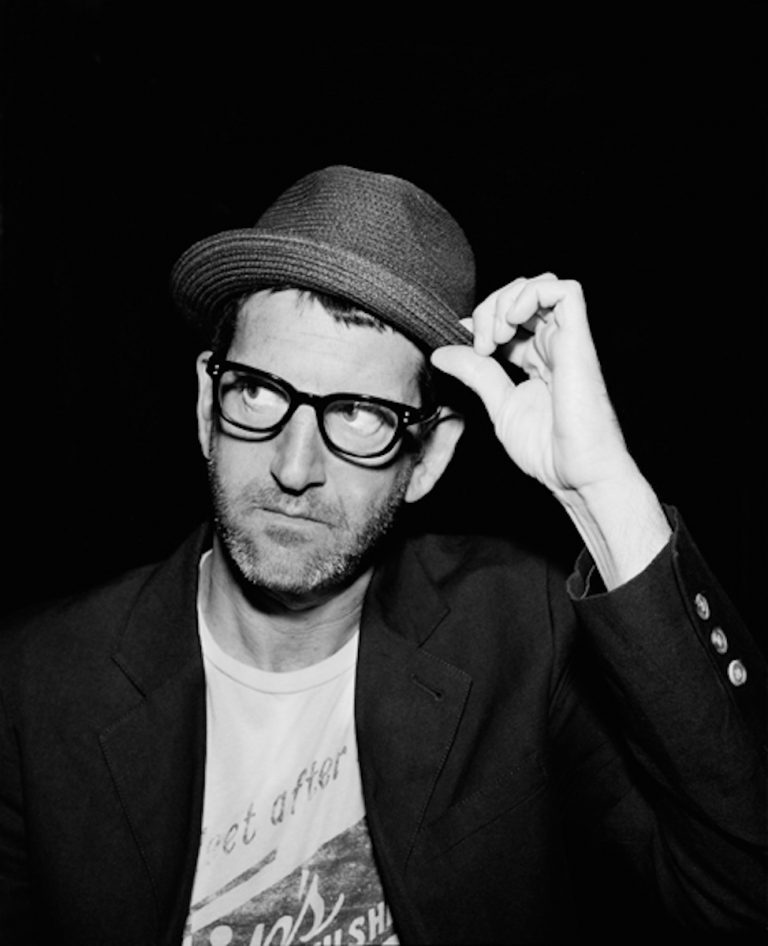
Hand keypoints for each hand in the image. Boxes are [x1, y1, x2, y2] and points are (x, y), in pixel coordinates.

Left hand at [432, 274, 670, 587]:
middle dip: (490, 308)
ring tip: (494, 338)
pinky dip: (531, 295)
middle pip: (522, 294)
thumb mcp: (499, 404)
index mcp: (538, 359)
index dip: (481, 319)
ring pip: (541, 284)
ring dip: (507, 300)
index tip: (462, 343)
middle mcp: (554, 345)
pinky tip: (512, 325)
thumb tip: (442, 351)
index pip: (509, 317)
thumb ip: (475, 373)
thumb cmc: (548, 450)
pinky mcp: (580, 340)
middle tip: (480, 345)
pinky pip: (566, 291)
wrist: (576, 474)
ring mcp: (568, 340)